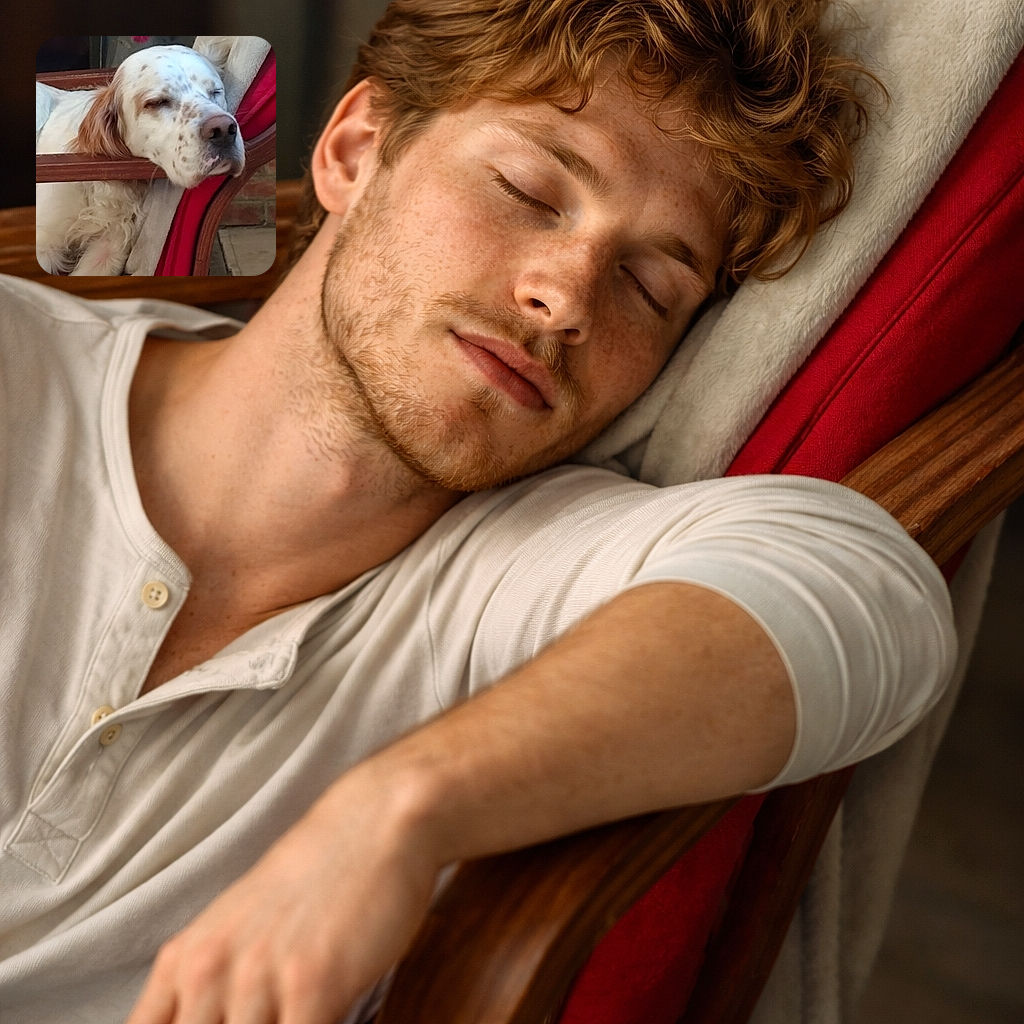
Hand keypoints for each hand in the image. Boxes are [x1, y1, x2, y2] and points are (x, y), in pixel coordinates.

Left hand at [126, 766, 440, 1023]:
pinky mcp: (312, 983)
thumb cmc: (318, 878)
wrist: (376, 820)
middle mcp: (207, 970)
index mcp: (183, 961)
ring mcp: (257, 977)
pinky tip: (329, 1013)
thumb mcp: (238, 928)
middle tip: (277, 1012)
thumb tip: (211, 1017)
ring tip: (304, 1010)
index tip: (224, 1018)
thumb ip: (210, 988)